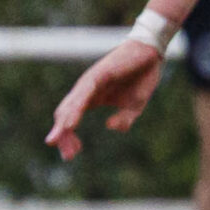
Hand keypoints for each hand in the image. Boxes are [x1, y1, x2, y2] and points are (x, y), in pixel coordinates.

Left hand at [46, 40, 165, 160]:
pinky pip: (83, 95)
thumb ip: (124, 119)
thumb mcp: (135, 105)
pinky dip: (75, 110)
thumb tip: (110, 127)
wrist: (151, 54)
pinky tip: (71, 122)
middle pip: (64, 115)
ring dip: (63, 125)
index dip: (68, 138)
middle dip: (63, 136)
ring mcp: (89, 83)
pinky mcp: (97, 75)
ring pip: (69, 106)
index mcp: (91, 99)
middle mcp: (85, 92)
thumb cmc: (141, 77)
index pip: (71, 120)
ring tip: (57, 140)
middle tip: (67, 155)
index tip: (70, 155)